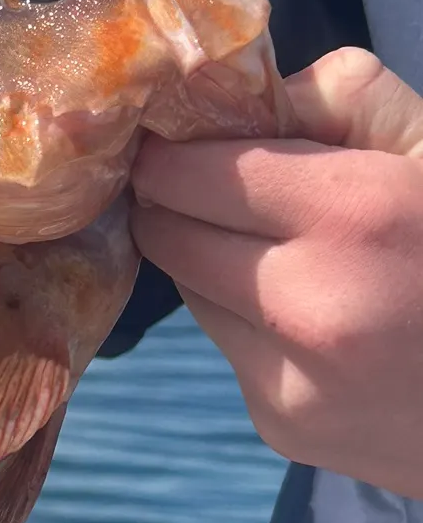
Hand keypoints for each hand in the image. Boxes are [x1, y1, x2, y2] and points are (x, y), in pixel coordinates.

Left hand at [130, 47, 422, 497]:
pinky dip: (253, 324)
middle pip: (167, 233)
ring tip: (294, 258)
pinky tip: (322, 321)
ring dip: (217, 265)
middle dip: (182, 205)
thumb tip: (231, 98)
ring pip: (190, 290)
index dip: (176, 152)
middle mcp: (312, 306)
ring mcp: (293, 379)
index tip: (184, 143)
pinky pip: (228, 347)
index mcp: (355, 215)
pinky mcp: (283, 427)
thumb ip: (337, 96)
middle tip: (225, 193)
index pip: (182, 173)